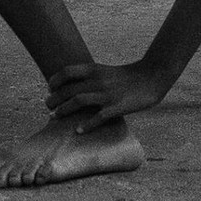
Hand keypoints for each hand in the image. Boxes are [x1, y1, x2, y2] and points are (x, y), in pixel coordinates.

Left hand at [45, 60, 167, 132]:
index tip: (49, 89)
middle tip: (48, 107)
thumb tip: (74, 86)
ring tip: (55, 116)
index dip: (54, 80)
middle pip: (69, 89)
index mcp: (95, 69)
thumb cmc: (128, 76)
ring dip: (64, 110)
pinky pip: (99, 116)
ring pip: (79, 101)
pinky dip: (87, 124)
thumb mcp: (106, 71)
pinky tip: (78, 131)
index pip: (67, 71)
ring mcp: (108, 94)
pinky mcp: (118, 106)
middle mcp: (99, 80)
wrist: (152, 76)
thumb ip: (91, 76)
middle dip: (55, 99)